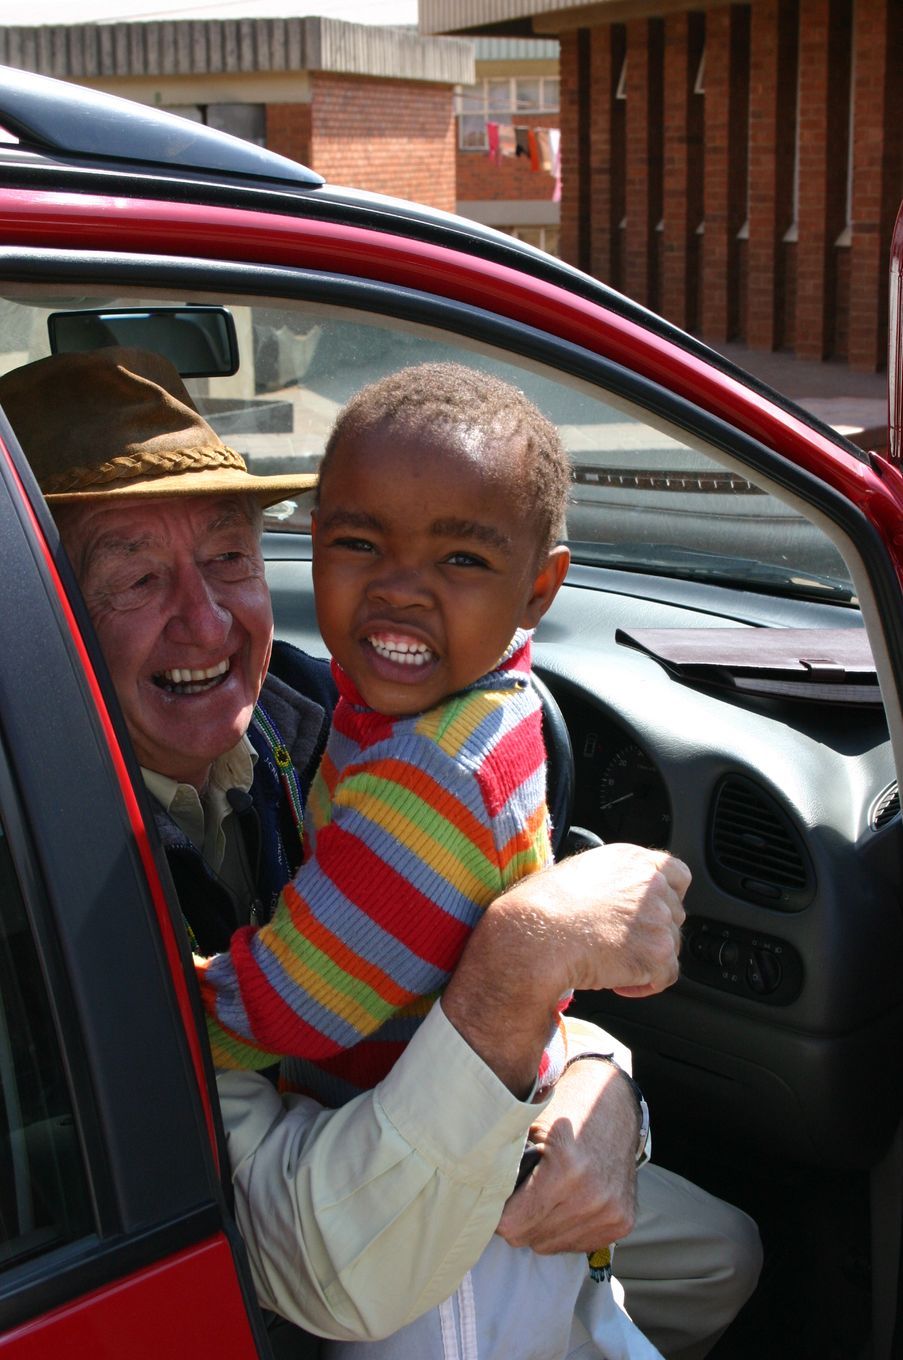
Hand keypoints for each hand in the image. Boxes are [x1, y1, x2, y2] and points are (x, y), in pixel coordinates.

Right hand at [443, 843, 688, 1095]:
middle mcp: (651, 885)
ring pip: (671, 945)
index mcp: (633, 860)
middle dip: (653, 931)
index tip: (652, 912)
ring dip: (647, 957)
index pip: (677, 875)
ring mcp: (659, 918)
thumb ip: (611, 879)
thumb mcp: (579, 871)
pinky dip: (645, 985)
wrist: (537, 934)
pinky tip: (618, 983)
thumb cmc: (542, 905)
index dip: (667, 896)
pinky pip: (666, 976)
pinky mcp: (657, 953)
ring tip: (612, 964)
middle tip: (622, 944)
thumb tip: (612, 896)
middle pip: (674, 913)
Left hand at [497, 1055, 637, 1251]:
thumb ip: (505, 1165)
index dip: (496, 1213)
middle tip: (521, 1192)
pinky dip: (564, 1229)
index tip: (494, 1198)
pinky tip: (567, 1200)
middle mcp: (591, 1198)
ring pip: (550, 1246)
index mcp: (565, 1170)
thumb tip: (474, 1199)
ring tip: (546, 1193)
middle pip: (529, 1239)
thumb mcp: (529, 1127)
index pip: (511, 1225)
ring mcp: (610, 1213)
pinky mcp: (622, 1223)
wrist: (614, 1101)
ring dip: (541, 1226)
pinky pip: (575, 1245)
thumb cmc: (565, 1108)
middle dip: (518, 1219)